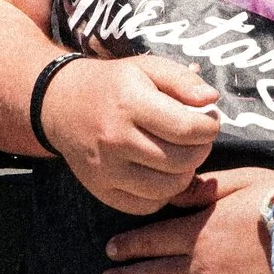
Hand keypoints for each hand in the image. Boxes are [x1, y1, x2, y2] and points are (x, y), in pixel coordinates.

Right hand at [43, 55, 222, 215]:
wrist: (61, 105)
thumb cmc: (113, 84)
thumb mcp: (147, 68)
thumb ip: (182, 80)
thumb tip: (211, 99)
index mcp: (129, 103)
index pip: (186, 128)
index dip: (209, 127)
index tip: (209, 120)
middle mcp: (115, 138)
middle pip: (181, 160)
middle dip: (201, 149)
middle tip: (197, 138)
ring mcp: (106, 168)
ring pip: (167, 187)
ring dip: (185, 173)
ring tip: (181, 155)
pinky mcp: (101, 190)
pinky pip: (147, 205)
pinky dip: (163, 193)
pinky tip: (161, 172)